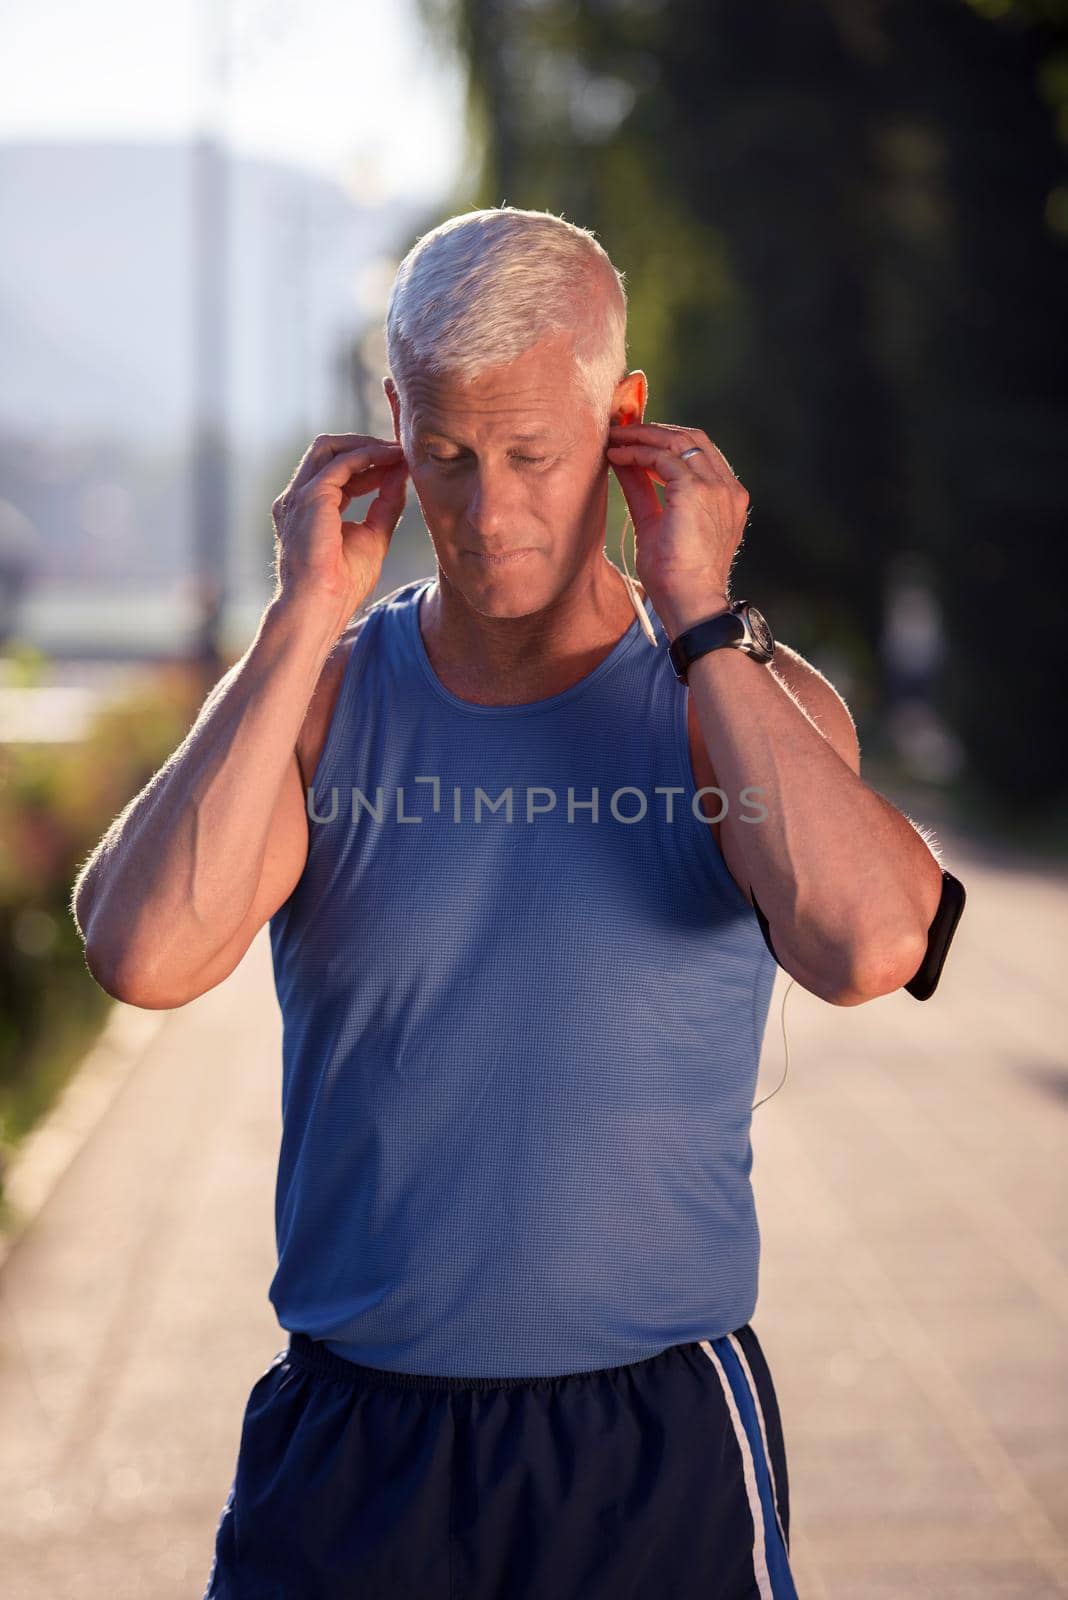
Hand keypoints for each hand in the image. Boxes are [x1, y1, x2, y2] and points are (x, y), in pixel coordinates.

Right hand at [271, 433, 408, 635]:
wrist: (320, 605)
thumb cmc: (342, 584)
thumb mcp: (373, 536)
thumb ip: (386, 505)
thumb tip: (401, 476)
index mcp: (309, 509)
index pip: (336, 472)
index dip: (368, 464)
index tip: (398, 463)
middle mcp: (298, 498)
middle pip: (328, 452)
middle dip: (364, 446)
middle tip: (398, 451)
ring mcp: (300, 496)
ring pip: (329, 448)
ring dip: (366, 446)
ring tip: (396, 451)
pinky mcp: (311, 496)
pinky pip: (341, 462)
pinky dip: (367, 455)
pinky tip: (391, 459)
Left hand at [605, 422, 749, 634]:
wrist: (689, 603)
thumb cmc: (674, 577)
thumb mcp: (654, 524)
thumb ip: (643, 490)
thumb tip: (623, 462)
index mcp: (726, 497)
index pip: (698, 452)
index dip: (665, 440)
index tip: (634, 440)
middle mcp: (727, 488)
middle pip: (692, 438)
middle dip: (654, 430)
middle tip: (621, 429)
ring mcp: (716, 487)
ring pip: (678, 441)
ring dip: (643, 435)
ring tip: (614, 438)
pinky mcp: (696, 491)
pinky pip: (662, 457)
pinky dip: (638, 452)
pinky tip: (616, 455)